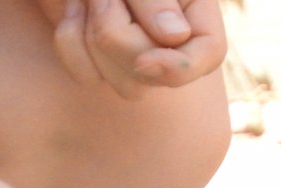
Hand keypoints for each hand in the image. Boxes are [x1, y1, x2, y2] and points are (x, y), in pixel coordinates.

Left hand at [51, 0, 225, 99]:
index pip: (208, 54)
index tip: (143, 62)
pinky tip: (73, 10)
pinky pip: (88, 77)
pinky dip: (71, 44)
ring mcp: (137, 58)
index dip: (178, 67)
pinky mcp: (102, 64)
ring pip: (125, 85)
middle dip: (118, 35)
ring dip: (92, 38)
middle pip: (157, 74)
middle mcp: (171, 42)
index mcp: (195, 11)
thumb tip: (174, 36)